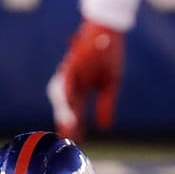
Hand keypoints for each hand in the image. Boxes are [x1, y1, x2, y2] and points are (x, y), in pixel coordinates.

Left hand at [47, 20, 124, 141]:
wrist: (108, 30)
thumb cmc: (107, 54)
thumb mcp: (110, 83)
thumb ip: (106, 104)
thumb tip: (105, 127)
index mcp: (82, 88)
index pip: (76, 111)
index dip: (75, 126)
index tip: (76, 143)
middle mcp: (73, 81)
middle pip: (66, 105)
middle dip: (66, 122)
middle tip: (67, 140)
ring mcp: (71, 71)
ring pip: (63, 94)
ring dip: (65, 109)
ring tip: (68, 126)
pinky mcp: (73, 61)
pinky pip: (68, 77)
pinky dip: (67, 89)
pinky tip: (67, 102)